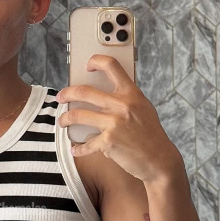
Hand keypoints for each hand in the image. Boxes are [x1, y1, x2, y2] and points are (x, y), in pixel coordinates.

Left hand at [57, 55, 184, 184]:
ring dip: (65, 119)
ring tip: (63, 121)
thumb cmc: (150, 134)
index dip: (96, 61)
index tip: (88, 65)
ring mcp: (113, 123)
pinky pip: (86, 144)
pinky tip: (75, 149)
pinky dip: (78, 148)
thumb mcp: (143, 108)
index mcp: (131, 94)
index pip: (112, 66)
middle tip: (61, 97)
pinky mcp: (108, 142)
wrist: (158, 159)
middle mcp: (121, 105)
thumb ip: (126, 99)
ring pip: (78, 115)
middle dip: (67, 93)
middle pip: (84, 91)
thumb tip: (104, 94)